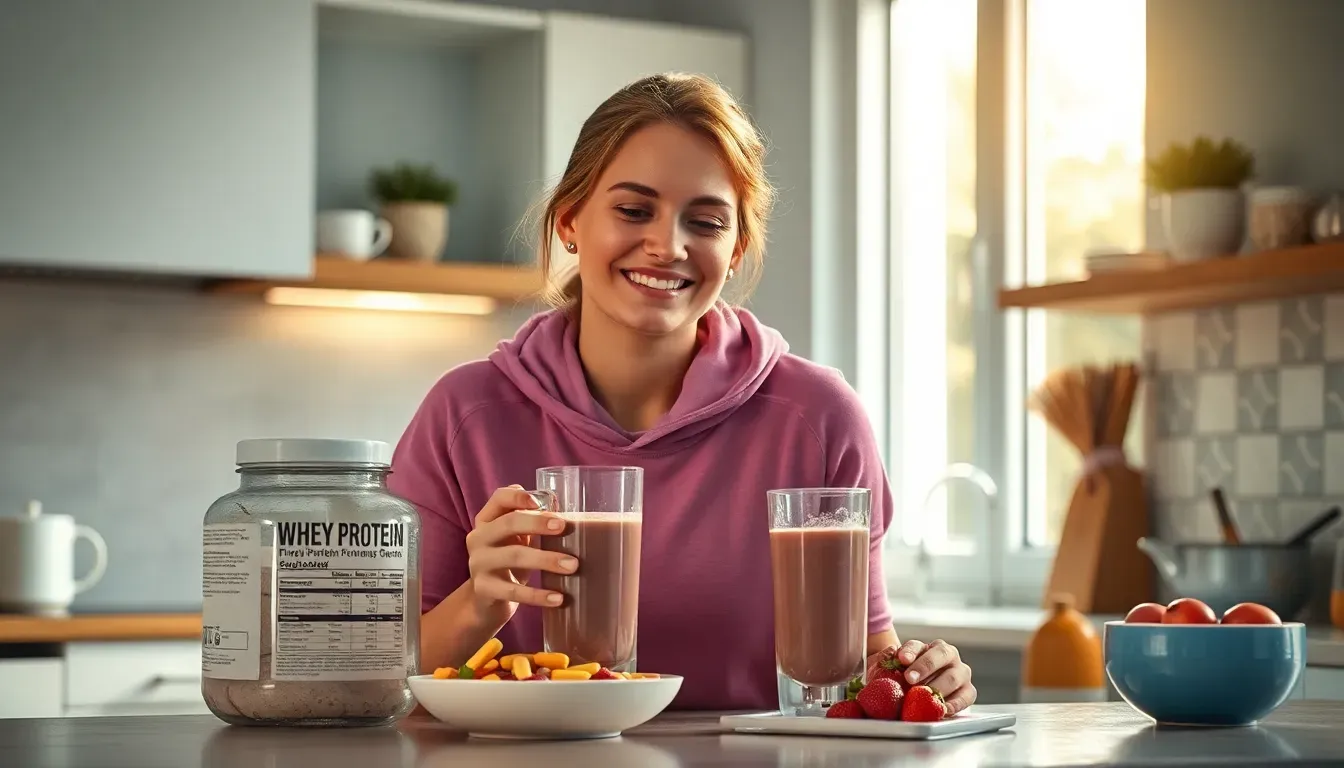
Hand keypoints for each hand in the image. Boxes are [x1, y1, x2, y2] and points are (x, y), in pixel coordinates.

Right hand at [464, 485, 574, 615]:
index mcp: (487, 520)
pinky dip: (538, 595)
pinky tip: (558, 598)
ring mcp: (478, 564)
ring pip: (514, 556)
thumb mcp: (516, 538)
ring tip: (572, 565)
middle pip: (508, 523)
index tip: (541, 502)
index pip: (499, 498)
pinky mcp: (484, 589)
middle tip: (564, 527)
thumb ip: (533, 522)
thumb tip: (565, 515)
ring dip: (546, 559)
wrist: (486, 599)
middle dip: (538, 523)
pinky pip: (513, 591)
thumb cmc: (508, 560)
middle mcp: (478, 538)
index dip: (519, 497)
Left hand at [886, 639, 976, 715]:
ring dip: (938, 687)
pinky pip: (965, 697)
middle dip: (925, 666)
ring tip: (925, 696)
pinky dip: (954, 704)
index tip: (901, 659)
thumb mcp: (892, 669)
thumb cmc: (906, 680)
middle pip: (940, 655)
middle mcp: (948, 655)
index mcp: (927, 647)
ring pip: (953, 676)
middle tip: (910, 679)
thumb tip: (890, 653)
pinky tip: (943, 709)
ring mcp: (961, 673)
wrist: (924, 696)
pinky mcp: (968, 691)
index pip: (917, 646)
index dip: (910, 652)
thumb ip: (888, 660)